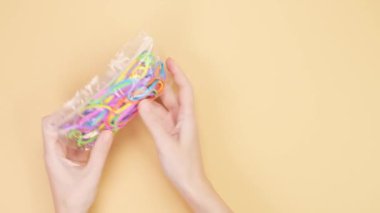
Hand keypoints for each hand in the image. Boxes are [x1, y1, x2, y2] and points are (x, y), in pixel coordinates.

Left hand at [42, 114, 112, 212]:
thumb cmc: (74, 198)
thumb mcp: (91, 174)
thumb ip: (100, 153)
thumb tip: (108, 132)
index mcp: (53, 154)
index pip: (48, 126)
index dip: (60, 114)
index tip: (77, 107)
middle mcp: (55, 152)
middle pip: (61, 127)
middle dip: (76, 118)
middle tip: (92, 110)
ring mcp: (63, 156)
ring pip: (71, 135)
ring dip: (83, 128)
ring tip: (98, 119)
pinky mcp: (71, 160)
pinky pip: (78, 144)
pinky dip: (88, 138)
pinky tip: (99, 135)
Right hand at [138, 58, 230, 211]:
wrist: (190, 184)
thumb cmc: (183, 166)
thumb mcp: (166, 143)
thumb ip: (153, 123)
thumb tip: (142, 103)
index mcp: (187, 118)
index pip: (184, 89)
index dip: (178, 73)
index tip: (168, 60)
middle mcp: (182, 119)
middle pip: (172, 95)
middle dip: (161, 82)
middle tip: (146, 71)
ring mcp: (175, 126)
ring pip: (164, 106)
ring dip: (153, 96)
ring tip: (139, 86)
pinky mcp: (169, 134)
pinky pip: (159, 117)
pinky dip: (150, 111)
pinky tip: (140, 107)